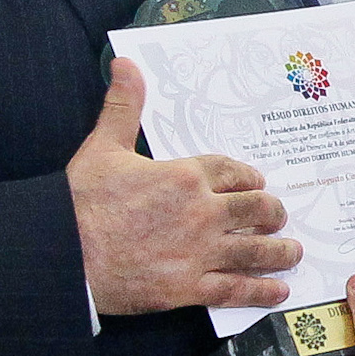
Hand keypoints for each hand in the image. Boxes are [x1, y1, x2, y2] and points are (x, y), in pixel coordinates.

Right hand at [71, 56, 302, 316]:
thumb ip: (123, 105)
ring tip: (292, 252)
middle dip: (271, 211)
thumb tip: (126, 63)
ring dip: (280, 251)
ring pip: (256, 250)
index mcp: (184, 176)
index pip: (231, 172)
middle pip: (255, 208)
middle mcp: (201, 212)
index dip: (247, 178)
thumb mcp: (103, 146)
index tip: (256, 183)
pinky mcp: (189, 287)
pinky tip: (278, 291)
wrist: (62, 253)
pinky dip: (262, 292)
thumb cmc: (80, 201)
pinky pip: (237, 289)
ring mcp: (199, 252)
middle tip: (277, 216)